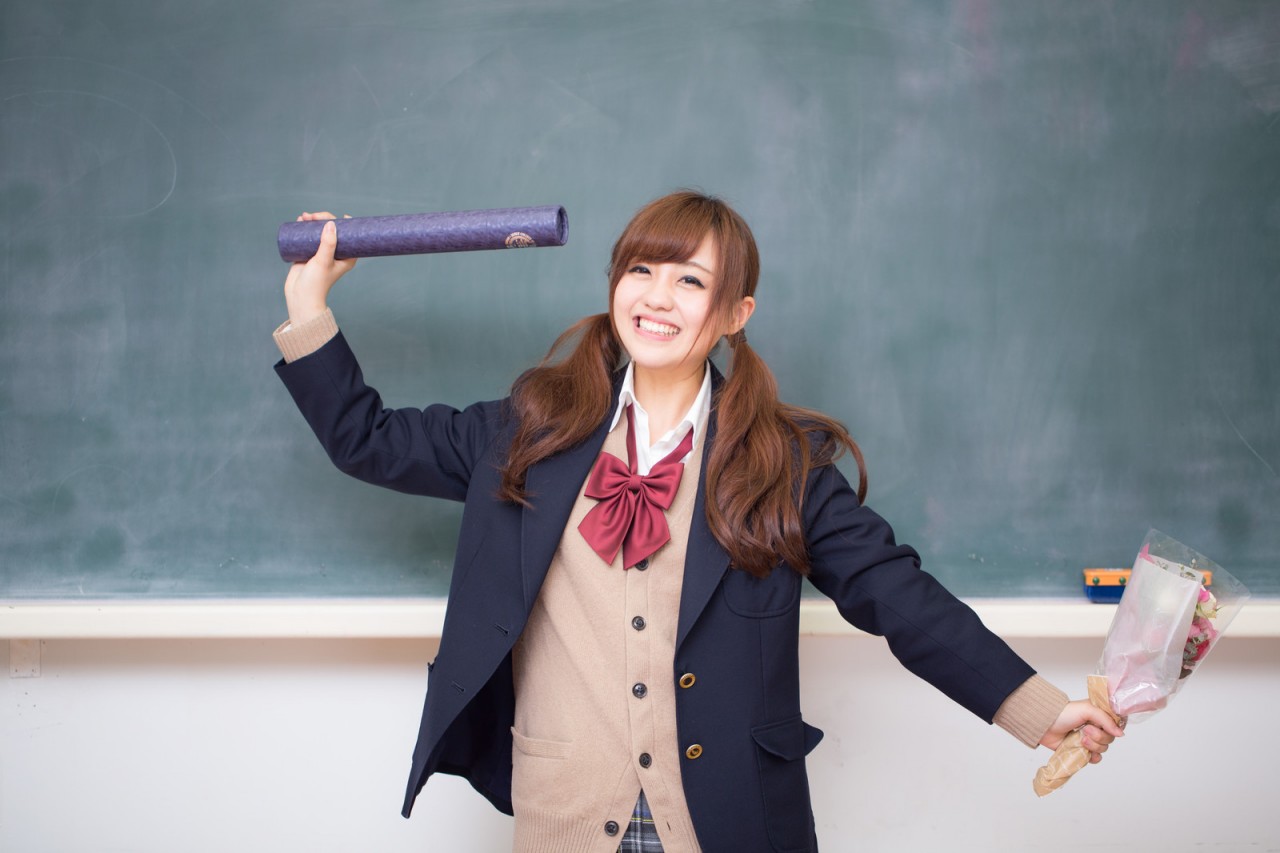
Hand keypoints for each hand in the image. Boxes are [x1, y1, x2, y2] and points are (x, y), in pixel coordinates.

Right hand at [283, 211, 356, 325]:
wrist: (300, 296)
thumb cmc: (316, 283)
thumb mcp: (324, 261)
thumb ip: (328, 243)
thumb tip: (331, 224)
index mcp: (347, 257)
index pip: (350, 236)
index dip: (348, 224)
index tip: (344, 216)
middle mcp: (336, 253)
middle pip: (333, 230)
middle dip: (324, 219)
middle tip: (313, 216)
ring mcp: (322, 252)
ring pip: (320, 231)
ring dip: (313, 221)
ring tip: (304, 217)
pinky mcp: (309, 252)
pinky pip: (309, 236)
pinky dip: (305, 227)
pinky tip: (300, 220)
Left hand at [1040, 699, 1124, 764]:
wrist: (1044, 725)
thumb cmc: (1063, 713)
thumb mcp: (1087, 709)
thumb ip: (1105, 720)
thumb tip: (1120, 734)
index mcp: (1099, 715)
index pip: (1117, 724)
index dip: (1113, 728)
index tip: (1103, 726)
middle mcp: (1096, 727)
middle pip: (1110, 738)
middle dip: (1099, 737)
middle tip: (1085, 730)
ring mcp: (1089, 739)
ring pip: (1103, 749)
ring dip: (1093, 746)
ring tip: (1080, 739)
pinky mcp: (1081, 750)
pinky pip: (1095, 758)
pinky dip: (1092, 757)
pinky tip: (1085, 752)